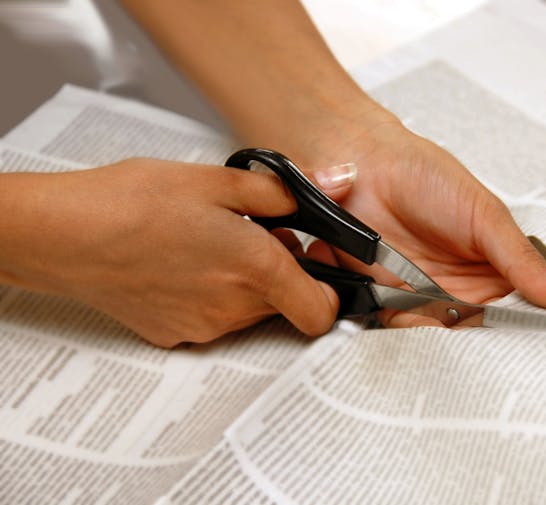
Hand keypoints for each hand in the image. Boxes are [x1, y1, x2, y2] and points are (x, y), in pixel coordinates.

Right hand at [0, 158, 353, 346]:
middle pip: (285, 304)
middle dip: (281, 273)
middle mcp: (234, 308)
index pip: (322, 312)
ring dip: (246, 284)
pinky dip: (212, 297)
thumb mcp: (220, 180)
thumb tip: (336, 183)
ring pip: (250, 312)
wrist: (66, 235)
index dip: (328, 291)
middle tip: (251, 236)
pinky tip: (183, 266)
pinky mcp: (174, 335)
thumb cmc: (136, 202)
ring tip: (211, 246)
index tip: (315, 265)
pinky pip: (213, 320)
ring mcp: (203, 327)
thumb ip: (286, 190)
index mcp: (256, 268)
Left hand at [303, 118, 545, 327]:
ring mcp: (422, 297)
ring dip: (444, 339)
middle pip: (479, 335)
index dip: (525, 331)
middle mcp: (460, 289)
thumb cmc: (425, 175)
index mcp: (493, 270)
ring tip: (450, 330)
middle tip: (488, 346)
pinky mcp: (386, 301)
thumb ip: (521, 259)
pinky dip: (408, 333)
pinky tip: (417, 327)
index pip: (518, 314)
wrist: (365, 163)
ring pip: (440, 338)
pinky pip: (402, 330)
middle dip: (483, 345)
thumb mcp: (485, 215)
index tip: (536, 346)